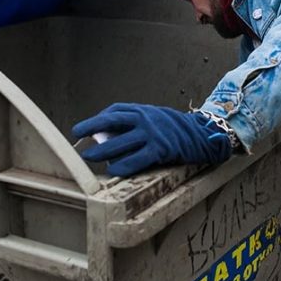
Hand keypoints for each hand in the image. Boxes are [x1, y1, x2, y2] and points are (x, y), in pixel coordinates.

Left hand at [72, 103, 231, 176]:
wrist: (201, 133)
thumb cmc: (172, 129)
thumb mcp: (152, 119)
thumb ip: (132, 126)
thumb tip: (106, 139)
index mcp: (141, 110)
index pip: (113, 112)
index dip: (95, 121)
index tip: (80, 130)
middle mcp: (144, 119)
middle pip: (111, 123)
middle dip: (92, 131)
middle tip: (79, 141)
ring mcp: (151, 134)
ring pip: (120, 143)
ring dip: (103, 151)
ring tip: (90, 157)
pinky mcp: (160, 149)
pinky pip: (137, 159)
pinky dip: (123, 166)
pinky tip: (114, 170)